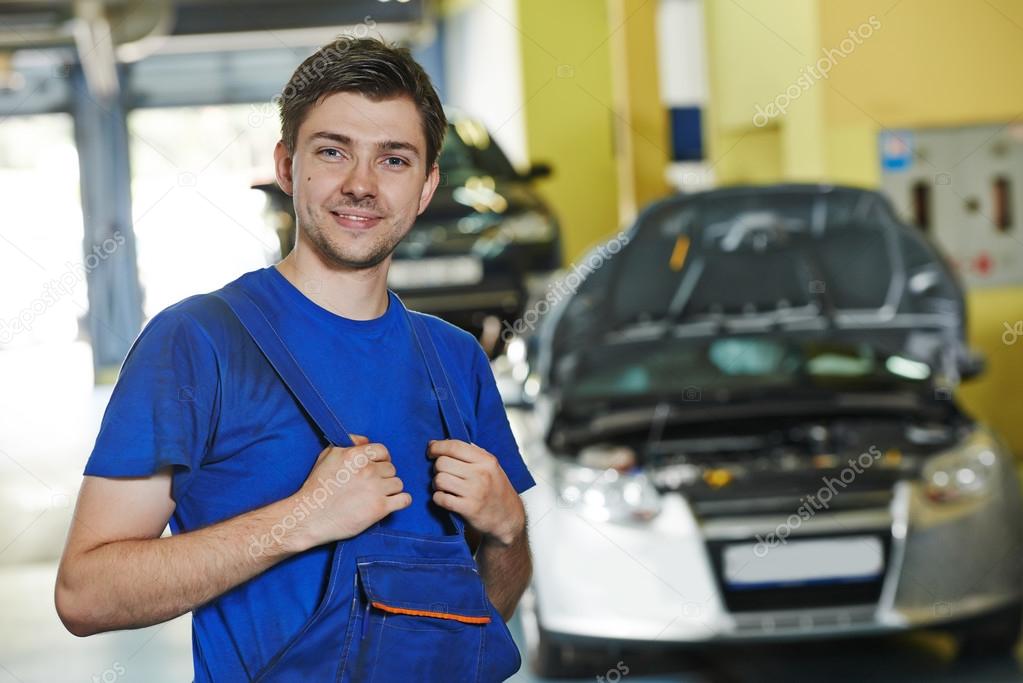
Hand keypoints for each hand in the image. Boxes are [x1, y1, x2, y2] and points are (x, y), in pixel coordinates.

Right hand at [289, 434, 409, 549]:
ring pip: (398, 483)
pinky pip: (404, 500)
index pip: (383, 451)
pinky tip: (392, 503)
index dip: (382, 459)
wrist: (310, 516)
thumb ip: (349, 444)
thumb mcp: (327, 456)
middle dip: (383, 476)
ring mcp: (376, 489)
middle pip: (391, 468)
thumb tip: (366, 441)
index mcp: (356, 455)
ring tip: (378, 495)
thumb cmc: (316, 487)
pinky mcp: (380, 508)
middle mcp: (368, 470)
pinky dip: (401, 501)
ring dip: (391, 489)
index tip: (378, 467)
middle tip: (372, 485)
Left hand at [427, 440, 524, 546]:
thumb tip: (443, 442)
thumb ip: (472, 453)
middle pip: (442, 463)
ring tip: (444, 487)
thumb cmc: (497, 490)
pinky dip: (438, 498)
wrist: (508, 517)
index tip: (431, 450)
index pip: (454, 446)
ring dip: (436, 484)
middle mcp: (481, 474)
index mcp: (486, 460)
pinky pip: (440, 498)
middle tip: (442, 473)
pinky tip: (445, 498)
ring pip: (439, 480)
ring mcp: (475, 492)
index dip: (437, 447)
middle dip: (437, 468)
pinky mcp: (468, 508)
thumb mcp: (491, 466)